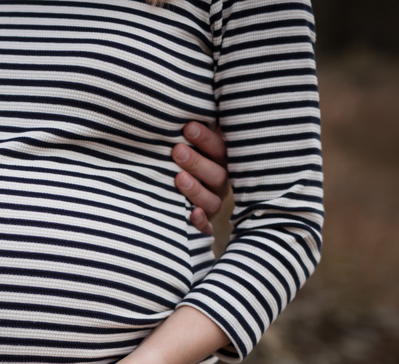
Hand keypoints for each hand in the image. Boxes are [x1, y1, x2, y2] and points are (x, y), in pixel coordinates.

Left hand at [172, 121, 229, 235]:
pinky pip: (206, 228)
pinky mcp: (205, 224)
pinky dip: (201, 222)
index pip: (220, 149)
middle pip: (217, 174)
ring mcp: (214, 204)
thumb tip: (180, 101)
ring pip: (212, 200)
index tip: (187, 127)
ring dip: (196, 189)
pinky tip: (192, 213)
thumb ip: (191, 129)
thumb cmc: (187, 157)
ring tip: (178, 177)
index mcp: (222, 160)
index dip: (206, 139)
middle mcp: (221, 183)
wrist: (184, 192)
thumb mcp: (192, 142)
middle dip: (197, 162)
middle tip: (177, 150)